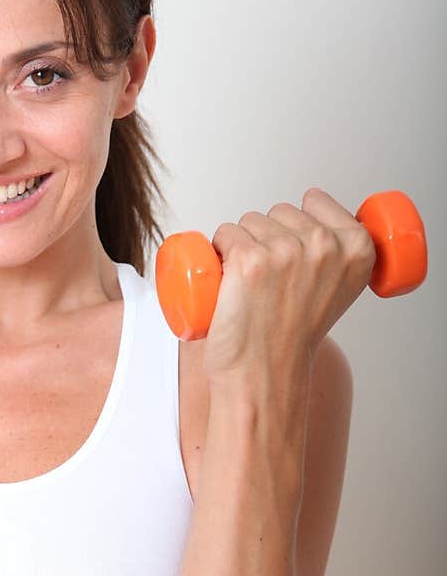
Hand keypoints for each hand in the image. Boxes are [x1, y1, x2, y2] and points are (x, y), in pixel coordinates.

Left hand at [202, 186, 376, 395]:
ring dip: (240, 246)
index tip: (295, 260)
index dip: (296, 225)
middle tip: (272, 285)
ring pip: (248, 221)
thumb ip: (337, 251)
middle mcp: (325, 246)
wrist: (263, 375)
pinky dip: (217, 253)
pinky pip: (223, 234)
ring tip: (252, 288)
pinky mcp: (248, 260)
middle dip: (268, 237)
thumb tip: (317, 209)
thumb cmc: (291, 337)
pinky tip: (229, 283)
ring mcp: (286, 251)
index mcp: (357, 248)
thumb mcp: (337, 288)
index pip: (315, 200)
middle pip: (278, 210)